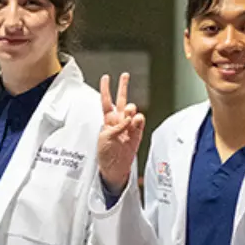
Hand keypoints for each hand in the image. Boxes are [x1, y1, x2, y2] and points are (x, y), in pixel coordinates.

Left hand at [97, 73, 145, 192]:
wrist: (115, 168)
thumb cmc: (105, 155)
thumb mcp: (104, 139)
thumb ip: (115, 127)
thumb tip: (128, 118)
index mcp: (107, 122)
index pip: (106, 102)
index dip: (106, 90)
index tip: (106, 78)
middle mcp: (118, 121)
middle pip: (120, 101)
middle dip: (123, 87)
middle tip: (125, 76)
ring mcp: (129, 127)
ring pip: (131, 110)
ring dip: (130, 109)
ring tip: (128, 114)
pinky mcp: (137, 133)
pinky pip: (140, 122)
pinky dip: (138, 119)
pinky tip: (135, 121)